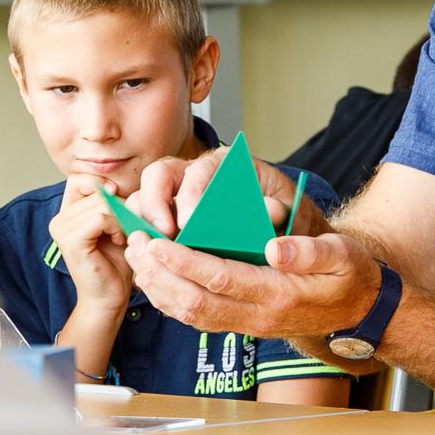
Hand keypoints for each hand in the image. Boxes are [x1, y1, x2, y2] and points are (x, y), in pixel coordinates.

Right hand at [49, 174, 133, 313]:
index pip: (82, 178)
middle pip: (97, 189)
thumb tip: (112, 185)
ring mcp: (61, 229)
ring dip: (121, 218)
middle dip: (120, 206)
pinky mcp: (71, 241)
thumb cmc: (117, 262)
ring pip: (102, 202)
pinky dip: (117, 226)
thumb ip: (112, 201)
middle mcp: (59, 219)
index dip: (104, 186)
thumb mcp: (117, 223)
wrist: (110, 296)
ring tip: (122, 237)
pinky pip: (101, 217)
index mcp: (67, 213)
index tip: (119, 209)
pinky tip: (119, 240)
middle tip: (125, 229)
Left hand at [125, 224, 382, 341]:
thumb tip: (274, 246)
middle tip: (136, 244)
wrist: (361, 313)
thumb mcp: (343, 256)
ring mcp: (248, 324)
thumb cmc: (351, 277)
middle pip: (195, 302)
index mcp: (279, 294)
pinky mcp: (243, 324)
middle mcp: (258, 316)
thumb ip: (310, 251)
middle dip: (159, 274)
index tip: (158, 242)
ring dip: (158, 287)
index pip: (221, 279)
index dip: (185, 262)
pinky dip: (170, 299)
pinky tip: (155, 277)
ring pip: (191, 314)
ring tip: (137, 256)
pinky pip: (198, 318)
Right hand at [129, 149, 333, 239]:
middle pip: (158, 176)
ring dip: (142, 227)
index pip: (198, 169)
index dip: (189, 196)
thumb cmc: (287, 214)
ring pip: (145, 200)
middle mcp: (196, 174)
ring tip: (148, 257)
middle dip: (153, 206)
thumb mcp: (291, 210)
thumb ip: (281, 208)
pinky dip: (146, 246)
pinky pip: (147, 226)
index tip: (189, 222)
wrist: (286, 225)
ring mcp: (179, 196)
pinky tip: (150, 270)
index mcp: (226, 164)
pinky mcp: (171, 219)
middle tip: (160, 237)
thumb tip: (268, 210)